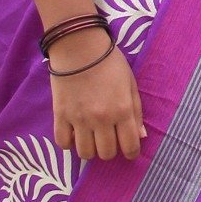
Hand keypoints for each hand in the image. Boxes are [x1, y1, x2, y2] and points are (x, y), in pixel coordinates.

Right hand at [48, 25, 144, 160]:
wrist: (80, 47)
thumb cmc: (110, 63)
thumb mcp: (130, 83)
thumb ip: (136, 112)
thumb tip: (140, 136)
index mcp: (122, 110)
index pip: (129, 146)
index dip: (131, 153)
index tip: (129, 151)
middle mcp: (101, 119)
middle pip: (106, 153)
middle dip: (110, 150)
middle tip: (109, 139)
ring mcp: (79, 119)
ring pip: (85, 153)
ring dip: (91, 149)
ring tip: (92, 138)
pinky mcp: (60, 116)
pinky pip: (63, 143)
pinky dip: (70, 143)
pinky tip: (75, 134)